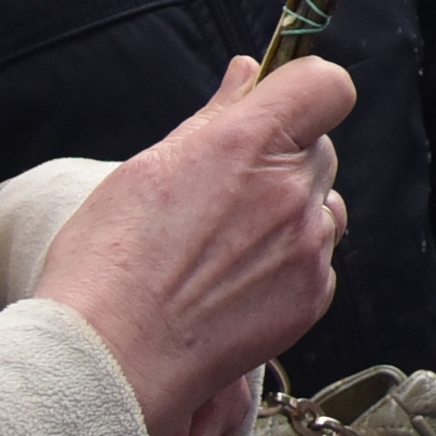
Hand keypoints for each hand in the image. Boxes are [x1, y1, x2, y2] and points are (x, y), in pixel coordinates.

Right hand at [38, 53, 355, 435]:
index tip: (277, 105)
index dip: (305, 89)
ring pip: (322, 205)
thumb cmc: (109, 265)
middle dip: (283, 159)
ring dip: (290, 212)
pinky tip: (234, 282)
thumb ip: (216, 116)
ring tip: (225, 245)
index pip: (326, 84)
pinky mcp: (312, 296)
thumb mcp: (150, 167)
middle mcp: (288, 191)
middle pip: (318, 149)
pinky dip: (289, 263)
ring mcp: (307, 247)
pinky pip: (318, 259)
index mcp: (248, 143)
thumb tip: (250, 74)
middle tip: (224, 191)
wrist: (109, 360)